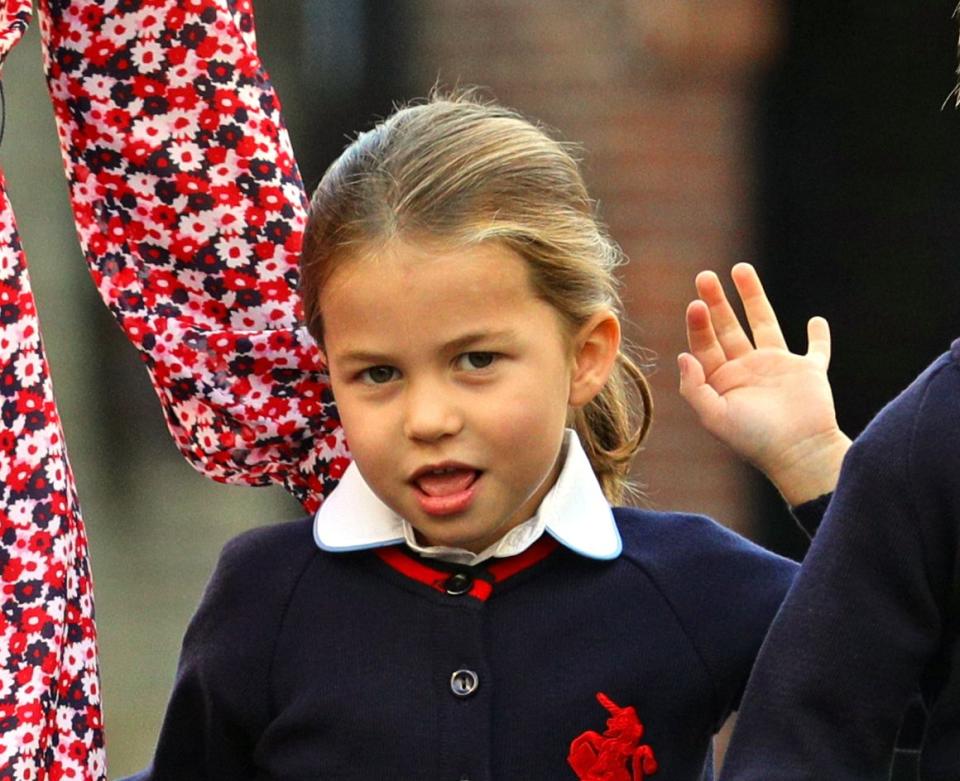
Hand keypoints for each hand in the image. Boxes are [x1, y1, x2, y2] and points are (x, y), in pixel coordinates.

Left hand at [678, 263, 849, 505]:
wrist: (797, 454)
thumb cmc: (753, 439)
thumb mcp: (715, 417)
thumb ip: (695, 387)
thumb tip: (683, 355)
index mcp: (722, 381)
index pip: (705, 344)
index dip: (698, 324)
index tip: (695, 304)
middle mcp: (747, 370)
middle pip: (728, 327)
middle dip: (717, 302)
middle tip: (705, 276)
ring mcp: (778, 369)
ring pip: (764, 324)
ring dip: (753, 297)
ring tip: (741, 269)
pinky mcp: (809, 372)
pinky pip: (816, 350)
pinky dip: (819, 336)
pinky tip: (816, 320)